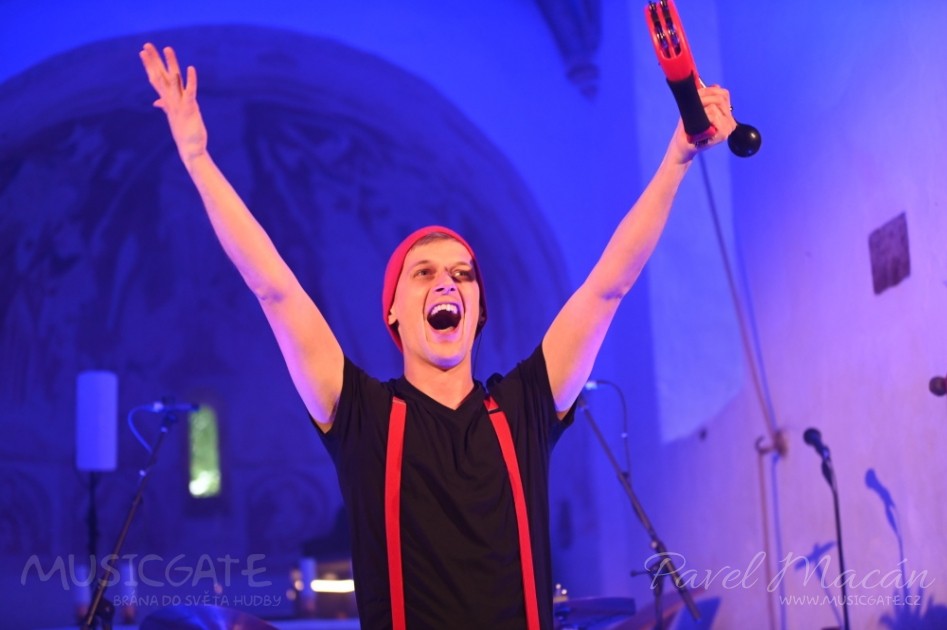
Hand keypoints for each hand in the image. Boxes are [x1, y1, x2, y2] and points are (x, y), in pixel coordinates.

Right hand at [139, 43, 207, 164]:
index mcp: (168, 101)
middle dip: (154, 61)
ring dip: (171, 64)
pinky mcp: (190, 109)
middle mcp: (171, 100)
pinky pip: (190, 92)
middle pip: (160, 76)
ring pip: (173, 80)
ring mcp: (179, 104)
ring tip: (167, 48)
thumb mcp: (174, 116)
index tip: (143, 52)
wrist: (190, 150)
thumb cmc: (184, 133)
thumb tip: (157, 102)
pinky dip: (190, 80)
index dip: (150, 66)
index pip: (156, 79)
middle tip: (146, 45)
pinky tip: (190, 68)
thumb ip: (165, 106)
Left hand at [667, 84, 736, 163]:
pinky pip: (713, 114)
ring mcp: (728, 128)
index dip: (708, 91)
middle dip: (703, 97)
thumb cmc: (688, 129)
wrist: (682, 147)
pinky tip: (697, 126)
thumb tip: (715, 85)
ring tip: (693, 118)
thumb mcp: (696, 109)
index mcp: (727, 115)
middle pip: (720, 97)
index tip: (696, 96)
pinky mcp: (723, 134)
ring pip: (714, 105)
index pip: (724, 94)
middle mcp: (731, 121)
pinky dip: (703, 116)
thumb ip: (706, 97)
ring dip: (700, 107)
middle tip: (692, 106)